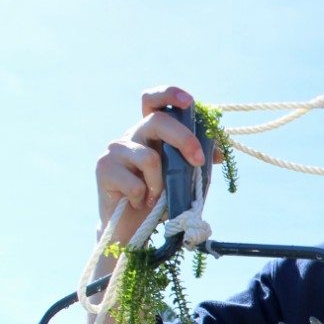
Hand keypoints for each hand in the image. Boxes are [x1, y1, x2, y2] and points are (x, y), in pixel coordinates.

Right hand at [94, 86, 208, 240]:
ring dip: (161, 184)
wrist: (132, 229)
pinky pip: (135, 182)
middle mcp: (133, 135)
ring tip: (157, 198)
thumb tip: (219, 151)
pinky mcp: (103, 168)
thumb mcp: (186, 178)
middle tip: (198, 160)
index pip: (155, 101)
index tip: (188, 101)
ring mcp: (116, 149)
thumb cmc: (162, 200)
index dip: (169, 94)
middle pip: (157, 120)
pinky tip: (138, 203)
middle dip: (184, 139)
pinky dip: (144, 198)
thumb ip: (198, 160)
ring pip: (149, 157)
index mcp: (152, 132)